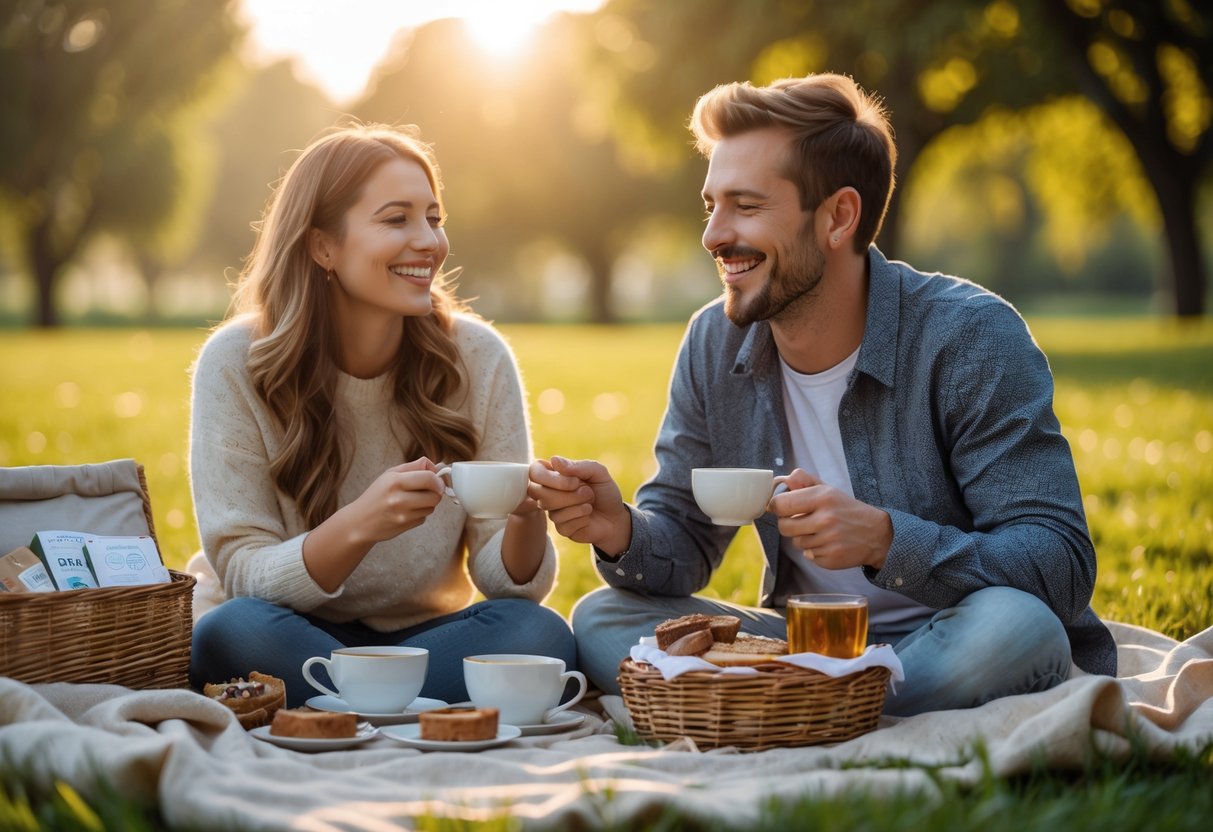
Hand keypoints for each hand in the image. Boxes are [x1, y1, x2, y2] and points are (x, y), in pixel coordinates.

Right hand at [346, 458, 445, 543]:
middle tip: (427, 490)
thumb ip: (415, 466)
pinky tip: (407, 511)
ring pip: (431, 508)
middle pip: (435, 495)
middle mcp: (398, 499)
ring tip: (413, 500)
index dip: (438, 479)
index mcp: (395, 481)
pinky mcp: (405, 526)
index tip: (437, 480)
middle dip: (435, 492)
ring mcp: (402, 515)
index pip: (429, 478)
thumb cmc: (377, 494)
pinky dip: (420, 514)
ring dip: (427, 503)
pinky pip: (423, 518)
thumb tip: (438, 466)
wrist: (360, 521)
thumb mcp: (391, 474)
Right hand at [528, 456, 630, 552]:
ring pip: (552, 511)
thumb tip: (554, 460)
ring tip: (590, 503)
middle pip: (539, 493)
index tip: (574, 481)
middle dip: (569, 494)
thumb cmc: (605, 491)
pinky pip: (563, 524)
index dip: (550, 478)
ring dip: (579, 506)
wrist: (616, 517)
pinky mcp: (561, 528)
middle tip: (588, 492)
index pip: (534, 472)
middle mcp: (549, 493)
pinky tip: (588, 517)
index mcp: (555, 475)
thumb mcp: (598, 473)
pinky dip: (582, 519)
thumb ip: (578, 466)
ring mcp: (553, 512)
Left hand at [768, 469, 891, 570]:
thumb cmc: (846, 509)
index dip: (776, 506)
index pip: (781, 504)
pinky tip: (828, 543)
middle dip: (788, 524)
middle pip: (784, 527)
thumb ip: (805, 481)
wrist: (877, 534)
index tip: (780, 507)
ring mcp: (829, 540)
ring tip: (820, 532)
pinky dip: (814, 551)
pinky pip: (808, 556)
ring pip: (796, 543)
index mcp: (823, 497)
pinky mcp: (831, 558)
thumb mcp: (828, 490)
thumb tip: (783, 479)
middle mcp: (826, 519)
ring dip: (803, 538)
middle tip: (800, 521)